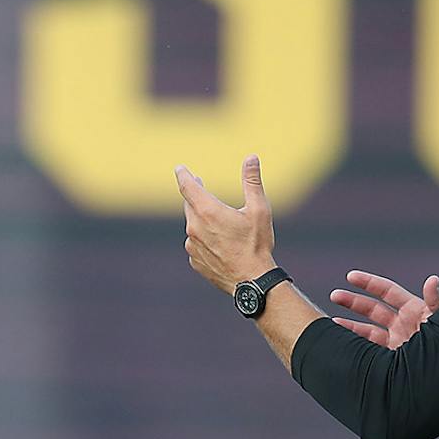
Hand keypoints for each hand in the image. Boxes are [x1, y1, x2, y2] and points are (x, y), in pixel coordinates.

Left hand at [176, 155, 274, 295]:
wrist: (252, 281)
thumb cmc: (257, 244)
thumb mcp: (259, 209)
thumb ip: (252, 181)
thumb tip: (251, 157)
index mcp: (208, 211)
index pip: (188, 187)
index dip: (183, 175)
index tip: (179, 168)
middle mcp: (195, 227)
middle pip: (189, 205)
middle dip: (194, 194)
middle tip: (200, 185)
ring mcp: (193, 246)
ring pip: (192, 225)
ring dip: (201, 218)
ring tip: (218, 221)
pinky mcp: (195, 261)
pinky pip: (196, 244)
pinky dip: (203, 239)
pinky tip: (219, 244)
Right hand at [329, 270, 438, 349]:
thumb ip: (435, 301)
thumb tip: (431, 280)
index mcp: (414, 309)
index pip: (387, 292)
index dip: (369, 283)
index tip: (350, 276)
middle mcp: (403, 324)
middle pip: (372, 309)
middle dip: (353, 301)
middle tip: (335, 296)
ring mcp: (397, 342)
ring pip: (367, 330)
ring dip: (349, 326)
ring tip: (330, 323)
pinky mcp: (394, 361)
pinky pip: (370, 351)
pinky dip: (356, 347)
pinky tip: (342, 345)